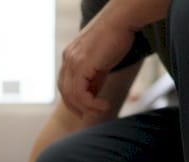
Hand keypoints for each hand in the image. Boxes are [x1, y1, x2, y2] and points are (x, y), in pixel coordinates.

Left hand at [58, 0, 158, 116]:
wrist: (123, 19)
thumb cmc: (117, 36)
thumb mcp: (102, 61)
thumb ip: (95, 78)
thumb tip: (93, 96)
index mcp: (71, 56)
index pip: (65, 84)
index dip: (73, 100)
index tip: (86, 110)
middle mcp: (68, 58)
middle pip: (64, 91)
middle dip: (76, 107)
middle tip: (92, 115)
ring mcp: (72, 60)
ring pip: (71, 94)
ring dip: (86, 107)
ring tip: (102, 109)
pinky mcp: (81, 64)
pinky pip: (79, 92)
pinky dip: (90, 103)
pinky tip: (103, 104)